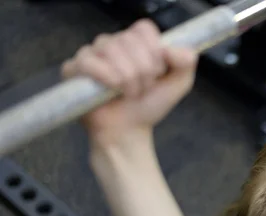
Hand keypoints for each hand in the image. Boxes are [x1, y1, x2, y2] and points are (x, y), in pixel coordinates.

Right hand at [61, 19, 197, 149]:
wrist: (129, 131)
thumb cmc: (149, 105)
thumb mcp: (178, 84)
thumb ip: (186, 62)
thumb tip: (172, 49)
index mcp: (135, 41)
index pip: (144, 29)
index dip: (154, 52)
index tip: (158, 73)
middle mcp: (112, 42)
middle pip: (129, 40)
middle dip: (143, 71)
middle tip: (142, 89)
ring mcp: (91, 53)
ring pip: (112, 50)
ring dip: (128, 79)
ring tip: (129, 94)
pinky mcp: (74, 69)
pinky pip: (90, 63)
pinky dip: (107, 79)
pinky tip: (112, 92)